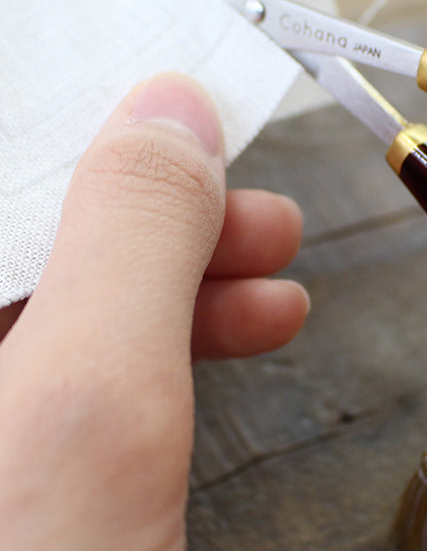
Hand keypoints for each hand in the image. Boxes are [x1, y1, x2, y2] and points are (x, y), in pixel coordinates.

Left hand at [0, 73, 307, 550]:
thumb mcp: (85, 421)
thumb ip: (128, 242)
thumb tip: (171, 107)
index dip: (60, 109)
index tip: (164, 94)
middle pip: (20, 226)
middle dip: (144, 204)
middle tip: (249, 199)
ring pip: (58, 292)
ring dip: (173, 267)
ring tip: (276, 267)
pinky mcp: (9, 456)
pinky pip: (78, 356)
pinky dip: (166, 331)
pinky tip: (249, 322)